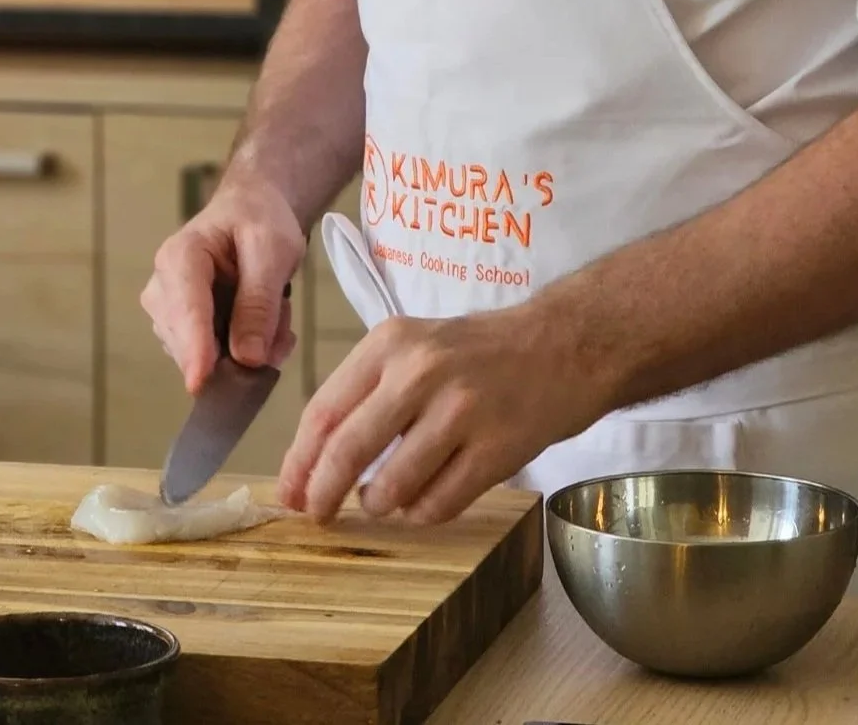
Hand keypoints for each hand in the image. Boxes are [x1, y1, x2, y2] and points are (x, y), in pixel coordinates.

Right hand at [141, 178, 306, 394]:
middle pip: (193, 342)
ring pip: (208, 357)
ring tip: (278, 313)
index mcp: (179, 259)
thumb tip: (246, 358)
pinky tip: (268, 325)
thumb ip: (259, 303)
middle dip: (243, 347)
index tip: (200, 385)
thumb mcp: (272, 252)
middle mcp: (163, 290)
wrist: (254, 213)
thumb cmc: (260, 222)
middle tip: (284, 322)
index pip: (186, 311)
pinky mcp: (185, 332)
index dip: (195, 350)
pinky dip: (249, 350)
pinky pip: (216, 359)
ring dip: (251, 348)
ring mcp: (170, 314)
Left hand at [276, 309, 602, 524]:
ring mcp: (463, 411)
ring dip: (380, 504)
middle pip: (347, 452)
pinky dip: (422, 513)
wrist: (567, 345)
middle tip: (319, 515)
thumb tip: (311, 462)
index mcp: (391, 343)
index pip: (324, 411)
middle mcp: (421, 373)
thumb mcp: (416, 347)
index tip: (290, 492)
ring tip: (387, 498)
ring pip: (392, 487)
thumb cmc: (482, 353)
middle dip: (323, 494)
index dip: (299, 462)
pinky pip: (438, 504)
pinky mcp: (498, 448)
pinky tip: (425, 501)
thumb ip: (366, 393)